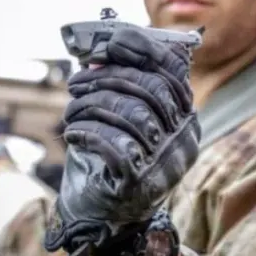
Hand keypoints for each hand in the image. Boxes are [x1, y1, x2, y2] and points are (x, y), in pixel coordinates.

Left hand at [44, 27, 200, 253]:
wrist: (103, 212)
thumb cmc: (111, 156)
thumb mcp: (119, 117)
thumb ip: (117, 87)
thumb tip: (98, 58)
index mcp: (184, 117)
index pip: (172, 72)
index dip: (142, 50)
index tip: (110, 44)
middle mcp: (184, 139)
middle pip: (149, 89)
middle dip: (105, 79)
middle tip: (75, 83)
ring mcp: (167, 163)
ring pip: (131, 115)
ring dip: (91, 107)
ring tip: (71, 112)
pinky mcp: (141, 184)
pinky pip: (115, 144)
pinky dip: (87, 132)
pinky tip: (74, 133)